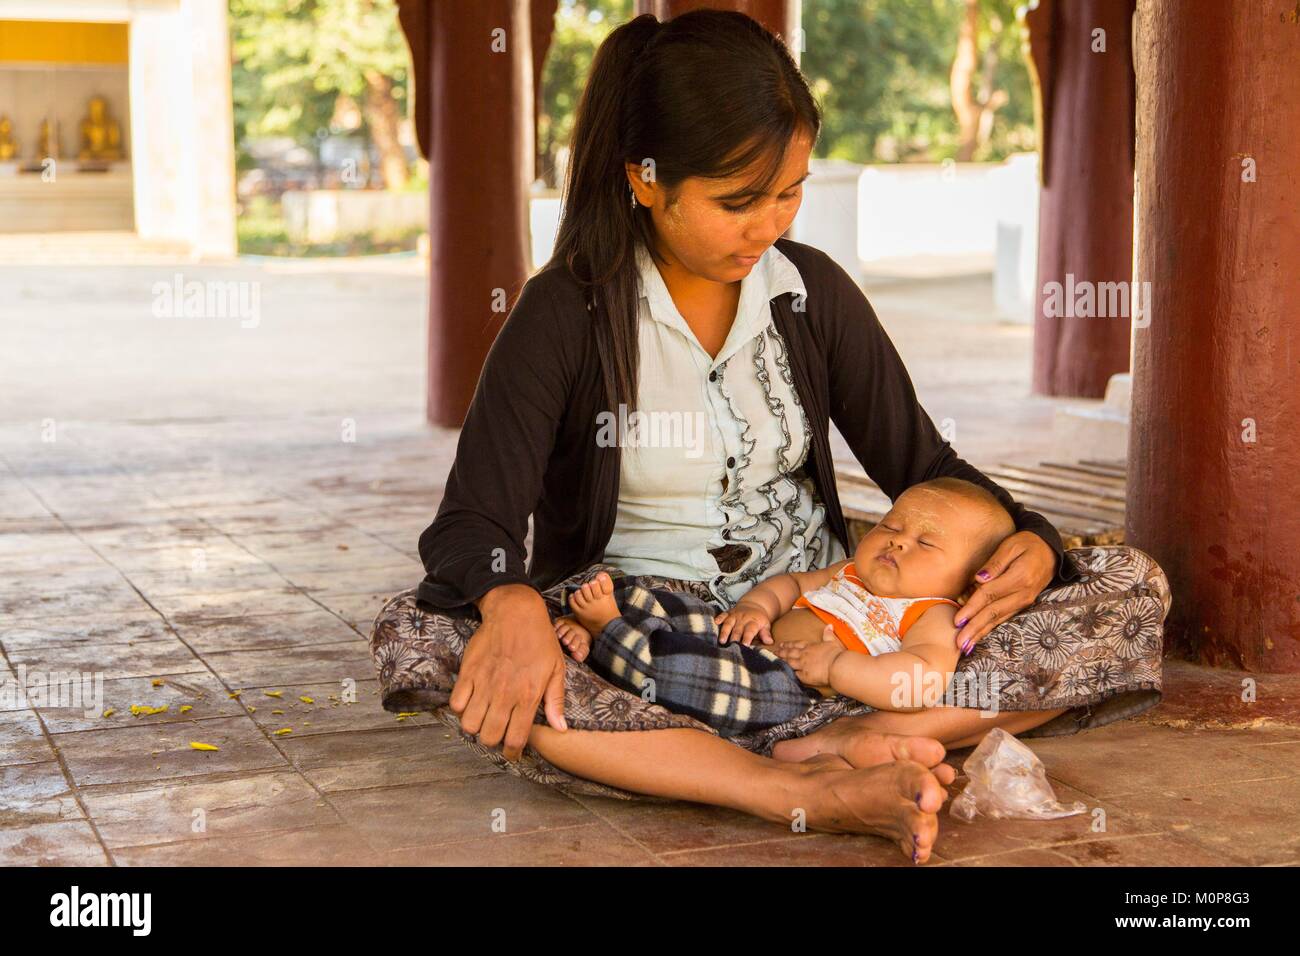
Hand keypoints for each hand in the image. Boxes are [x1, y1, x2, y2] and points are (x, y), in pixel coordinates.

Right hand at [451, 585, 566, 760]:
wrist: (516, 612)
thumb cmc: (540, 640)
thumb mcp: (557, 669)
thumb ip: (556, 701)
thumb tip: (560, 728)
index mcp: (528, 695)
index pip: (516, 738)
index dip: (513, 752)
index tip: (512, 753)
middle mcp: (504, 693)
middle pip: (489, 736)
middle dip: (493, 741)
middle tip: (497, 733)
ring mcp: (484, 683)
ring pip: (470, 724)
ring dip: (475, 726)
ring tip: (483, 719)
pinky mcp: (469, 672)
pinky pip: (456, 703)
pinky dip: (461, 709)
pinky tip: (471, 703)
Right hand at [714, 602, 772, 645]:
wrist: (754, 605)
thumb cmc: (759, 619)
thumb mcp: (766, 625)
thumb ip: (766, 633)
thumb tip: (769, 642)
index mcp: (753, 622)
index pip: (749, 631)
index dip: (747, 638)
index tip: (744, 645)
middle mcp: (743, 618)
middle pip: (737, 629)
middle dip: (734, 638)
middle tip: (731, 647)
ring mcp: (735, 615)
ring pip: (729, 623)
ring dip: (725, 632)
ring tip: (722, 641)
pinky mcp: (728, 613)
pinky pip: (723, 614)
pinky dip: (719, 618)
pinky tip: (716, 622)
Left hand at [772, 625, 842, 684]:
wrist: (837, 665)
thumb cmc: (836, 653)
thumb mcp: (832, 641)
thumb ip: (828, 634)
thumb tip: (829, 625)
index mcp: (810, 647)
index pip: (796, 644)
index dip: (788, 644)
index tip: (782, 644)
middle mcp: (804, 655)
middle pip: (790, 653)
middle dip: (781, 652)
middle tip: (774, 652)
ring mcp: (803, 665)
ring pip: (789, 662)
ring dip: (782, 661)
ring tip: (775, 660)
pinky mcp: (804, 676)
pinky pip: (794, 674)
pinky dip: (788, 674)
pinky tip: (783, 673)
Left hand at [953, 531, 1055, 653]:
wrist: (1050, 552)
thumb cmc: (1027, 544)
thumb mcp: (1011, 545)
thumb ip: (995, 562)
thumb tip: (979, 579)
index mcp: (1019, 577)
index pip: (990, 595)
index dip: (972, 608)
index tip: (957, 620)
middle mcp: (1023, 593)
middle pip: (993, 612)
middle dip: (974, 628)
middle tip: (959, 642)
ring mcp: (1024, 601)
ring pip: (998, 619)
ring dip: (981, 633)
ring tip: (966, 646)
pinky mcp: (1022, 604)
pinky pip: (1004, 618)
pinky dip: (990, 628)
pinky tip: (978, 636)